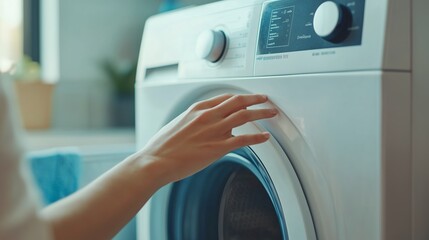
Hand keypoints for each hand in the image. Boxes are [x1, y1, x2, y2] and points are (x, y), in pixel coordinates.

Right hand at [136, 94, 277, 185]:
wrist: (156, 160)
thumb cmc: (162, 146)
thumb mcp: (178, 124)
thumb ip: (193, 121)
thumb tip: (201, 124)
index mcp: (197, 109)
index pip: (224, 97)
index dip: (240, 96)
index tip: (247, 97)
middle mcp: (208, 116)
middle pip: (238, 102)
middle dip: (255, 99)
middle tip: (265, 99)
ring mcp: (214, 130)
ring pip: (244, 116)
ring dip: (261, 113)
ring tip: (271, 113)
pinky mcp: (218, 147)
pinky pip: (244, 139)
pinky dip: (258, 137)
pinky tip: (265, 137)